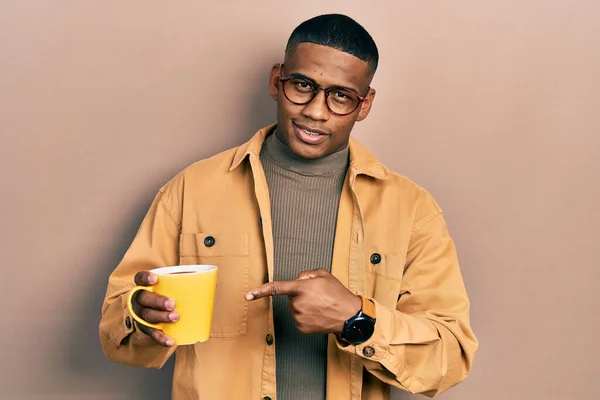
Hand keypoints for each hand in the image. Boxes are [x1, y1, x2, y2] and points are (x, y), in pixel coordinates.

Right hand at [131, 271, 178, 346]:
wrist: (152, 313)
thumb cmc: (166, 294)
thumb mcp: (170, 287)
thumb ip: (183, 282)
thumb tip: (211, 281)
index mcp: (144, 285)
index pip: (140, 278)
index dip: (145, 278)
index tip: (155, 279)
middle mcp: (139, 300)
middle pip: (144, 298)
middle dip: (158, 301)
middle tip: (172, 304)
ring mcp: (141, 314)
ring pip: (147, 315)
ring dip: (161, 317)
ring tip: (176, 317)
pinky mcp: (146, 328)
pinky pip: (152, 334)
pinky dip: (161, 338)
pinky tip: (170, 341)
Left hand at [245, 268, 360, 334]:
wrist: (349, 315)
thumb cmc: (337, 293)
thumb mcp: (323, 274)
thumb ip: (306, 274)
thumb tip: (297, 280)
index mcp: (301, 289)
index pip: (276, 288)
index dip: (260, 291)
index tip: (248, 296)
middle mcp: (297, 304)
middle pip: (291, 297)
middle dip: (300, 294)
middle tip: (317, 295)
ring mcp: (298, 317)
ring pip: (294, 308)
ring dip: (303, 305)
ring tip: (320, 305)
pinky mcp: (301, 328)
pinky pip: (298, 318)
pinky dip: (306, 315)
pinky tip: (318, 314)